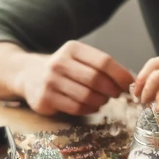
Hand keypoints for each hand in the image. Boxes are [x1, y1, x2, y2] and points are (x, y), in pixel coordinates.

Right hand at [16, 40, 133, 115]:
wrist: (28, 74)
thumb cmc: (63, 69)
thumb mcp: (79, 59)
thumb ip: (101, 67)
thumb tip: (130, 82)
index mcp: (72, 49)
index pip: (104, 62)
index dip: (121, 75)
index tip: (130, 84)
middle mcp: (59, 63)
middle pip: (96, 80)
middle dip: (112, 90)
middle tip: (116, 94)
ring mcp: (50, 81)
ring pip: (87, 96)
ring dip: (100, 101)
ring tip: (101, 100)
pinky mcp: (45, 98)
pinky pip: (76, 108)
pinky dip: (88, 109)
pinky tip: (89, 106)